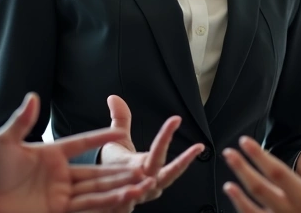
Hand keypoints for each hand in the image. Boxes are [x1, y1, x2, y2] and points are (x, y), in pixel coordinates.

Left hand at [0, 93, 154, 212]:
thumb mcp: (4, 142)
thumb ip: (22, 121)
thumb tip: (34, 96)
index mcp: (51, 153)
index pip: (82, 142)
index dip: (100, 137)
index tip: (121, 131)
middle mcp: (60, 174)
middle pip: (96, 170)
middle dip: (120, 169)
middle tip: (145, 164)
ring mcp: (60, 194)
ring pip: (96, 190)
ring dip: (119, 187)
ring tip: (142, 184)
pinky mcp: (57, 211)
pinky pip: (87, 207)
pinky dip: (106, 204)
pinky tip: (123, 199)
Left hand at [97, 95, 203, 210]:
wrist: (103, 187)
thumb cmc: (115, 163)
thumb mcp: (120, 140)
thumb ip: (120, 120)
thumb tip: (114, 98)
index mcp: (149, 166)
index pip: (162, 149)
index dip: (167, 134)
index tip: (176, 119)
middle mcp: (149, 183)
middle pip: (169, 173)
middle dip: (183, 161)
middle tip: (197, 148)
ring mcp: (137, 197)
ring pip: (146, 192)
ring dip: (148, 186)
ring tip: (148, 180)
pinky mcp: (122, 207)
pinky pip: (124, 206)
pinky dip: (124, 204)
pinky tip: (122, 200)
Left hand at [221, 136, 300, 212]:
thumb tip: (280, 174)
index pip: (276, 170)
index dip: (258, 155)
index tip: (245, 142)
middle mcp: (289, 210)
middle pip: (258, 186)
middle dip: (241, 167)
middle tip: (229, 153)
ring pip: (251, 209)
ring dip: (237, 194)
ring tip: (228, 182)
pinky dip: (243, 211)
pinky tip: (238, 205)